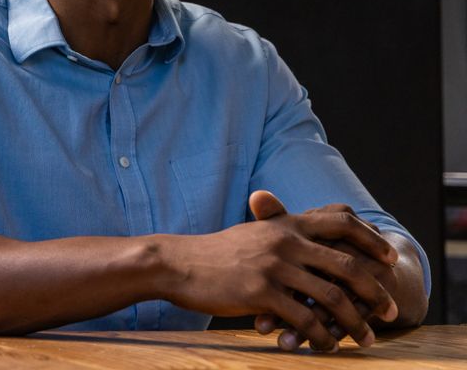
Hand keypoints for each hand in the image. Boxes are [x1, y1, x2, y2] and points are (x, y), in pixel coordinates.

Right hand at [164, 189, 397, 352]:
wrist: (177, 263)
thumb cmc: (214, 252)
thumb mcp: (252, 232)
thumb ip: (281, 228)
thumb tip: (306, 231)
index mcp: (285, 223)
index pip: (341, 222)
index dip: (370, 240)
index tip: (389, 260)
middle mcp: (285, 241)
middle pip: (347, 265)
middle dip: (375, 292)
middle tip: (391, 311)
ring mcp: (274, 266)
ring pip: (331, 297)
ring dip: (354, 323)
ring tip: (366, 338)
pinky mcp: (261, 292)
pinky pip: (304, 318)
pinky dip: (321, 336)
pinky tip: (326, 347)